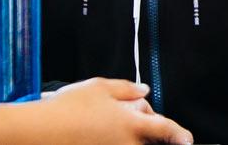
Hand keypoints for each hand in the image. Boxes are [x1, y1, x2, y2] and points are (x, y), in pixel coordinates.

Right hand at [43, 78, 193, 143]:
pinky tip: (98, 131)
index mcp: (131, 123)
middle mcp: (127, 144)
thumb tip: (144, 91)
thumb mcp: (98, 88)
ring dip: (130, 135)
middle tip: (139, 121)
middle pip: (150, 141)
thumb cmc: (67, 109)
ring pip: (134, 144)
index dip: (180, 134)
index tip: (187, 139)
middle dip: (151, 132)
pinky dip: (114, 138)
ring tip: (109, 124)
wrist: (39, 132)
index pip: (165, 129)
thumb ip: (126, 88)